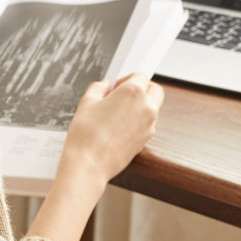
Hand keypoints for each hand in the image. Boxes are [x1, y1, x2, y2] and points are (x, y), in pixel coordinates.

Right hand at [59, 72, 164, 192]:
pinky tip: (118, 130)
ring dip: (140, 107)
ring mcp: (149, 125)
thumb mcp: (86, 103)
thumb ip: (98, 88)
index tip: (116, 87)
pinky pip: (145, 126)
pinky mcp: (145, 140)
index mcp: (133, 92)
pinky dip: (137, 124)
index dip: (126, 79)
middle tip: (125, 96)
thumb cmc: (86, 136)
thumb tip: (104, 87)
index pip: (139, 76)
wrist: (88, 164)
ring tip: (118, 115)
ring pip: (152, 108)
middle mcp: (146, 107)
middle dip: (142, 89)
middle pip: (154, 90)